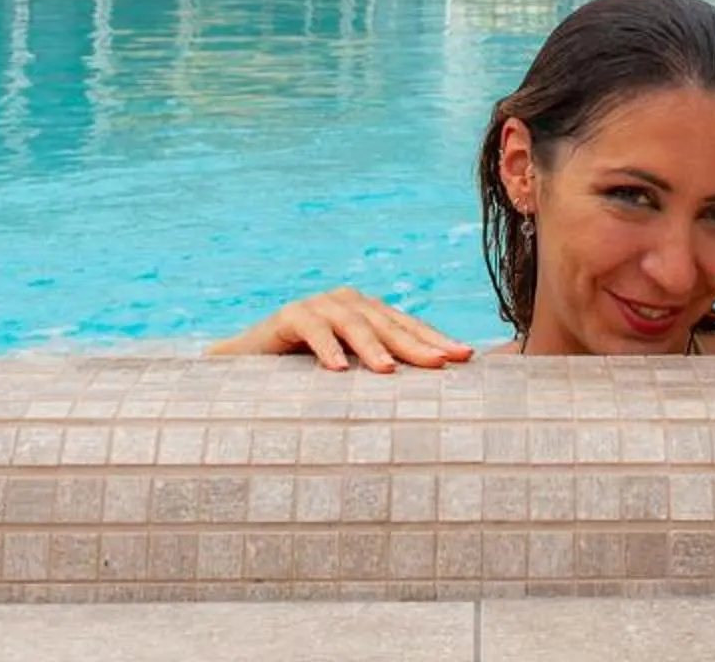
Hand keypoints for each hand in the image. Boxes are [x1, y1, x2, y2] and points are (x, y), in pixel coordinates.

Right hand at [208, 288, 473, 371]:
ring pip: (354, 323)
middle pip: (389, 324)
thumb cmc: (308, 380)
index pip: (409, 326)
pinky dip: (326, 347)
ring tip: (389, 371)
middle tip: (442, 363)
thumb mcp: (353, 379)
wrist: (248, 370)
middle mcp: (349, 303)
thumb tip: (435, 411)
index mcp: (369, 315)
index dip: (436, 340)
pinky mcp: (289, 315)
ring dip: (373, 346)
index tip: (466, 357)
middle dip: (417, 343)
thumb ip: (382, 379)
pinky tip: (338, 369)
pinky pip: (312, 328)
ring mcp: (320, 305)